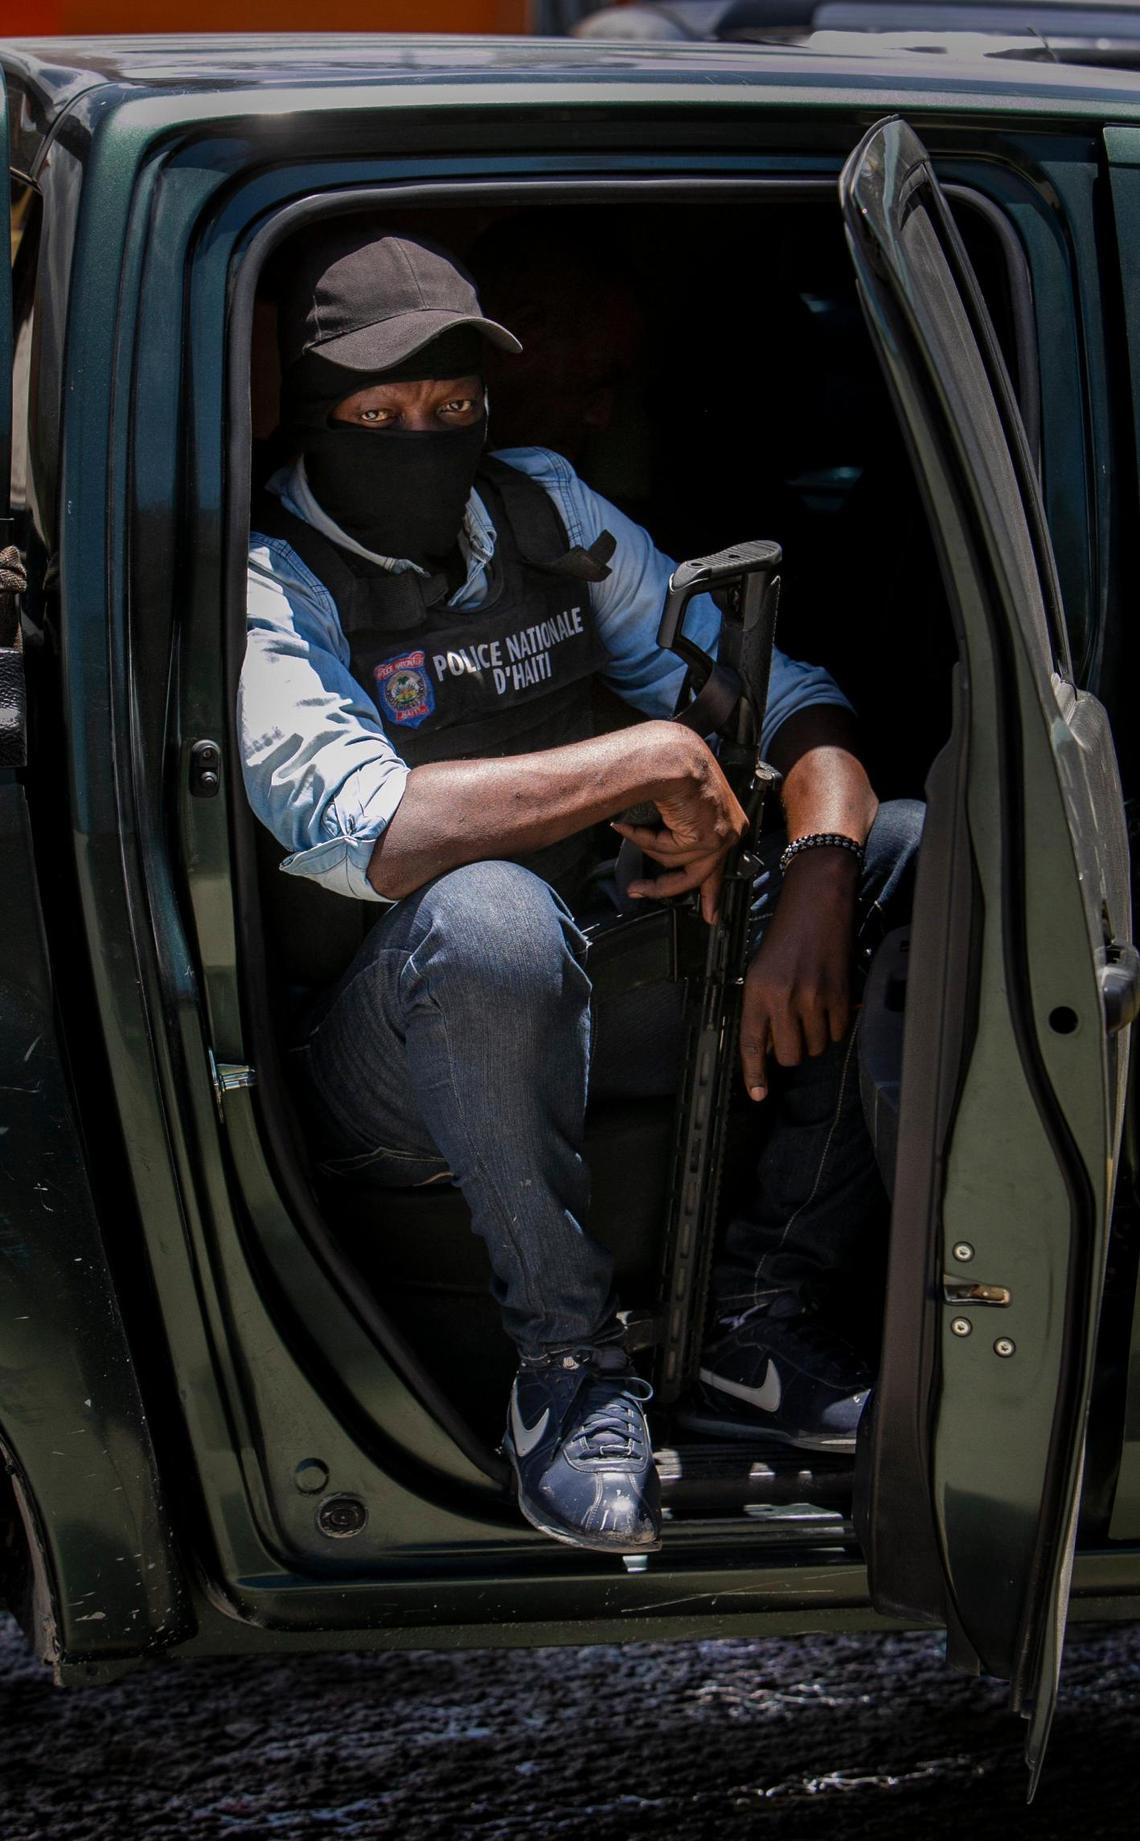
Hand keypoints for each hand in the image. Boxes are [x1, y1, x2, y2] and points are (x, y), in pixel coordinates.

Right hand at [611, 736, 748, 924]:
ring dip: (647, 845)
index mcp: (728, 820)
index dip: (711, 891)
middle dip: (663, 887)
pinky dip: (643, 838)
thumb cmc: (672, 767)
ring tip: (628, 825)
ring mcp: (721, 836)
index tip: (709, 914)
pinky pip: (667, 851)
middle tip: (638, 891)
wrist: (671, 756)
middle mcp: (731, 829)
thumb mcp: (678, 806)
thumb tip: (657, 848)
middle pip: (698, 875)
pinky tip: (629, 824)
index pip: (720, 864)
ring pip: (675, 862)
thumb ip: (677, 831)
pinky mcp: (707, 838)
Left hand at [739, 850, 857, 1099]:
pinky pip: (838, 1033)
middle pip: (789, 1056)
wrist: (818, 904)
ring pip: (815, 1047)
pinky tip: (828, 1004)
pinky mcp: (840, 996)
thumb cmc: (786, 935)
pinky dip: (834, 1027)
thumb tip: (767, 1047)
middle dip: (791, 1051)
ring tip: (810, 1010)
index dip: (754, 1074)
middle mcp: (784, 998)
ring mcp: (815, 998)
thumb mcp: (759, 971)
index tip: (758, 1094)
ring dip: (813, 1038)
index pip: (752, 1043)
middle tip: (793, 1031)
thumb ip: (760, 1009)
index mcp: (757, 991)